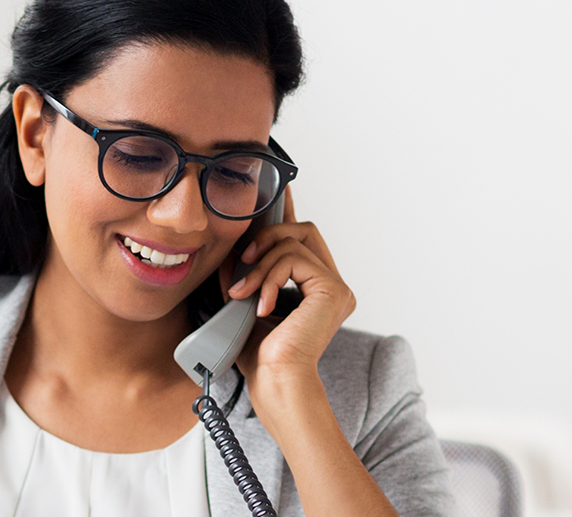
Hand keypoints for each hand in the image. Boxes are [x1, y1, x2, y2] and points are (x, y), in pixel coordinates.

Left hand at [220, 186, 356, 378]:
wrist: (273, 383)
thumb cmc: (259, 356)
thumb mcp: (244, 302)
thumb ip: (245, 273)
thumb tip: (234, 247)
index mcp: (315, 289)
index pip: (303, 239)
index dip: (288, 211)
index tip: (277, 189)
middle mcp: (332, 286)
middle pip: (303, 230)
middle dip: (267, 237)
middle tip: (244, 259)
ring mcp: (336, 288)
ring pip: (294, 242)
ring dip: (260, 264)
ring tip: (244, 293)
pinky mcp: (334, 290)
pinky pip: (295, 259)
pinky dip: (270, 277)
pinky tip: (261, 305)